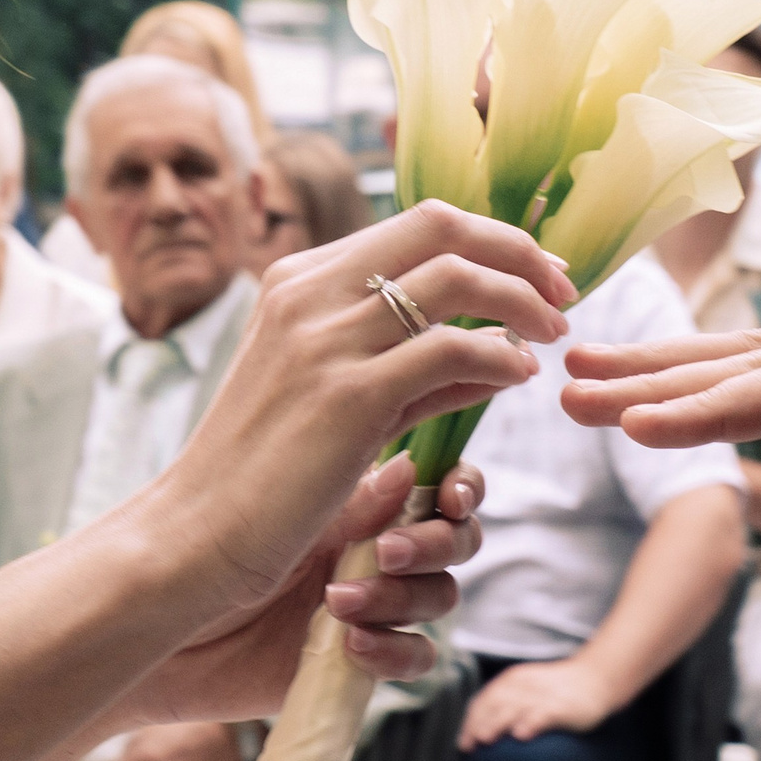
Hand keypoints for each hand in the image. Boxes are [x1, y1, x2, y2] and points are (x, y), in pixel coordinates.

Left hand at [113, 457, 485, 726]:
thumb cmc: (210, 547)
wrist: (166, 624)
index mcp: (363, 497)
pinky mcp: (360, 660)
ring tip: (336, 600)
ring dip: (400, 597)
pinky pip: (416, 657)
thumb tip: (414, 465)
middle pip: (456, 539)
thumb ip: (364, 489)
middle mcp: (374, 546)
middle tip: (386, 552)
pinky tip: (348, 644)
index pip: (443, 483)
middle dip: (436, 545)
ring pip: (440, 596)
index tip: (451, 498)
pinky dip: (393, 649)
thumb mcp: (295, 497)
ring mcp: (372, 604)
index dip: (460, 489)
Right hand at [144, 201, 575, 624]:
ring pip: (455, 279)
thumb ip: (409, 364)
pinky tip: (519, 378)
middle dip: (520, 251)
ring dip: (523, 300)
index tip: (541, 275)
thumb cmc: (265, 475)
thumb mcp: (334, 397)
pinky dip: (500, 357)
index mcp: (300, 279)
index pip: (419, 223)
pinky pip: (451, 351)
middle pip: (443, 228)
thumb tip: (497, 347)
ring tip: (552, 336)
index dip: (494, 240)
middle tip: (566, 293)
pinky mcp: (347, 395)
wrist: (194, 536)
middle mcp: (309, 293)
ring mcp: (325, 339)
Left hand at [459, 656, 618, 749]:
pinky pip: (544, 713)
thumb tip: (478, 732)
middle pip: (495, 704)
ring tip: (485, 738)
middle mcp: (525, 685)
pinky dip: (531, 722)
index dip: (471, 721)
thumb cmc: (556, 690)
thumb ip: (505, 705)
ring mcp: (544, 695)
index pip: (485, 700)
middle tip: (468, 745)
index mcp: (512, 681)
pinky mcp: (562, 705)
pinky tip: (521, 735)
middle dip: (478, 724)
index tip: (464, 744)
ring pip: (515, 708)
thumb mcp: (527, 691)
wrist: (596, 679)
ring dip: (497, 722)